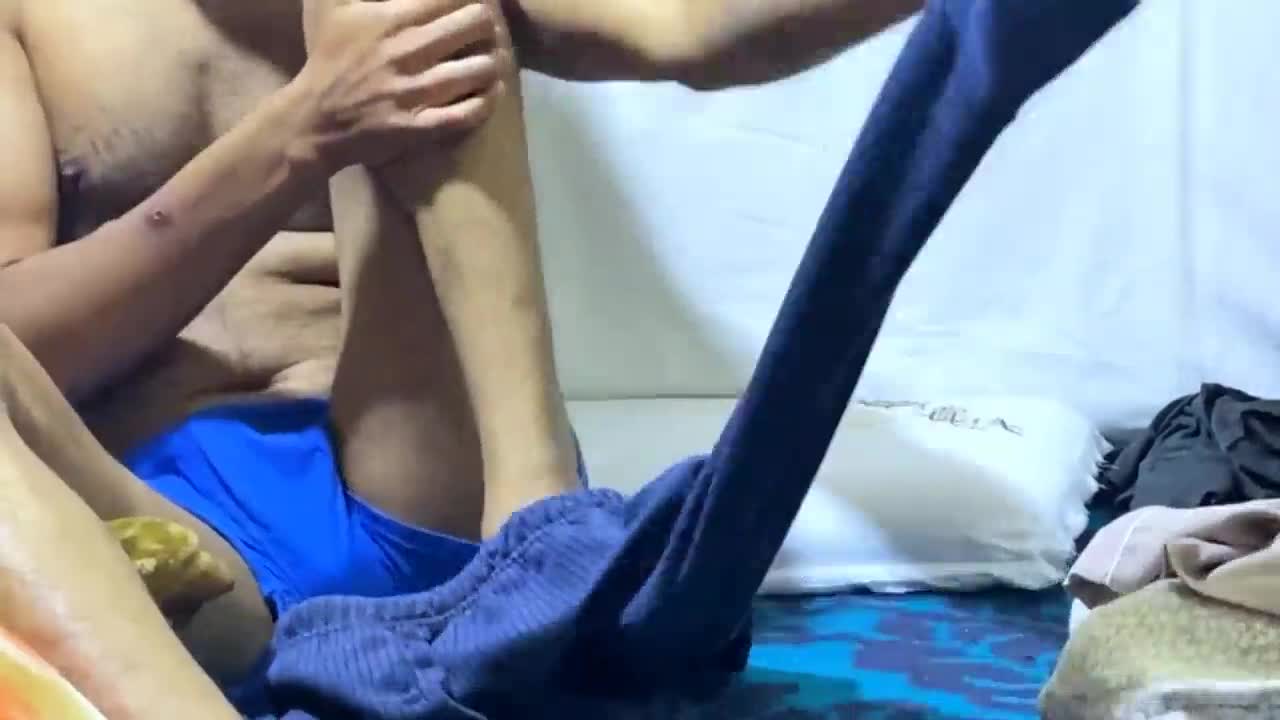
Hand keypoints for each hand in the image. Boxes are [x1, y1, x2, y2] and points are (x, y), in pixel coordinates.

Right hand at [297, 0, 507, 172]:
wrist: (314, 120)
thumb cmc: (328, 57)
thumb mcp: (330, 6)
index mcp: (391, 19)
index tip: (478, 1)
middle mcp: (408, 52)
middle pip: (476, 25)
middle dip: (488, 23)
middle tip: (488, 29)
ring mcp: (415, 92)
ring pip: (479, 69)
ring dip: (493, 61)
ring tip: (493, 59)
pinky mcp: (419, 126)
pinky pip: (468, 113)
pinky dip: (487, 101)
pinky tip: (492, 91)